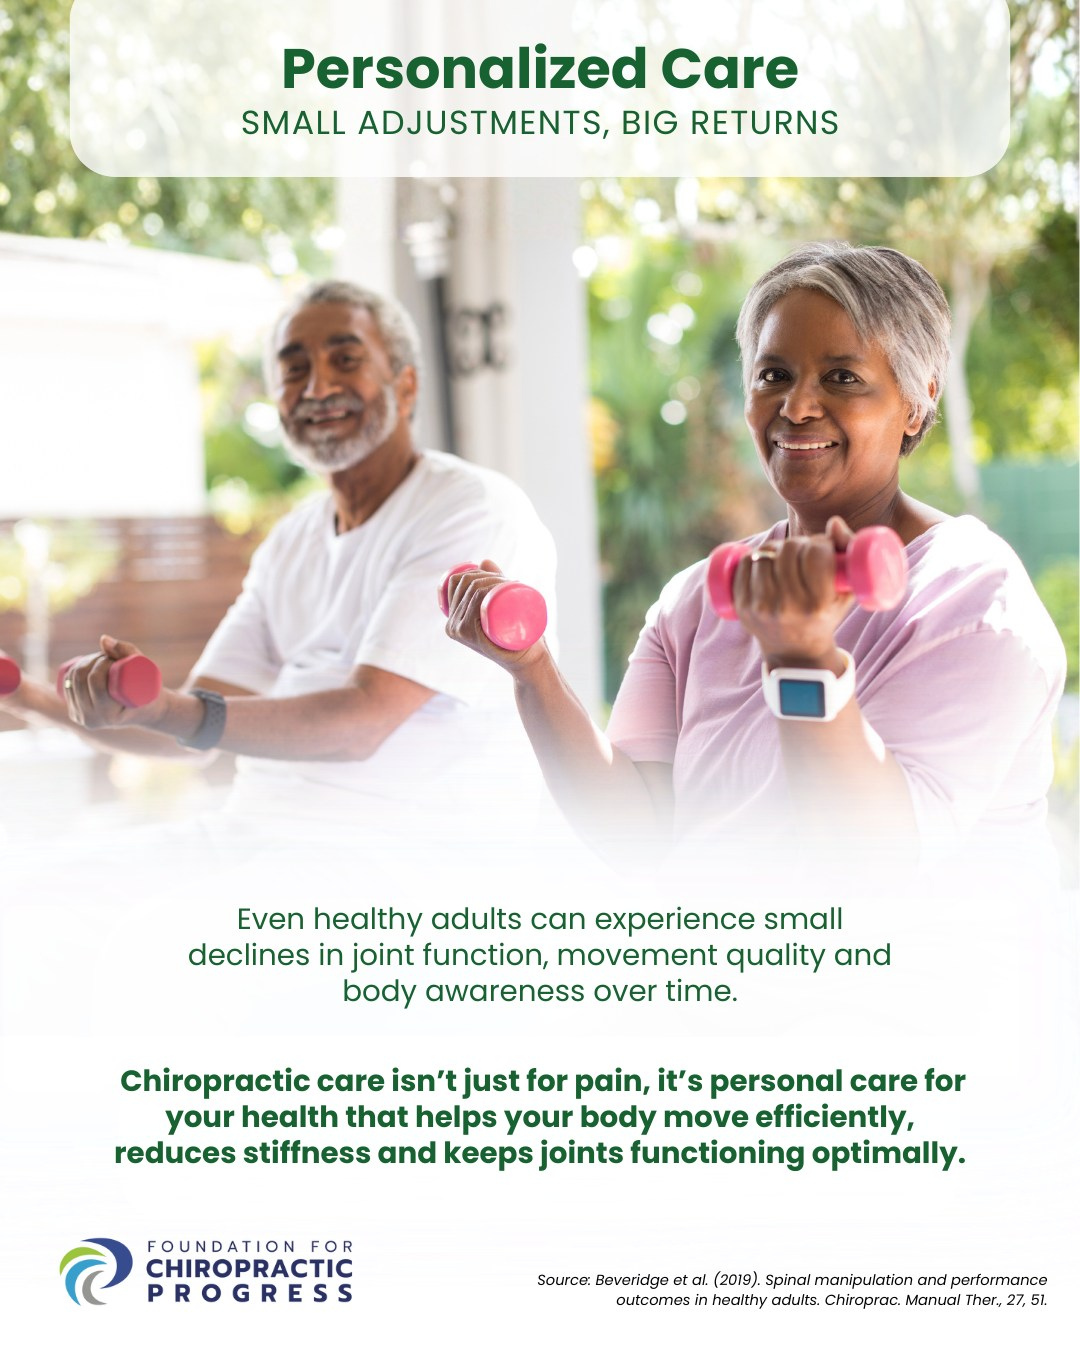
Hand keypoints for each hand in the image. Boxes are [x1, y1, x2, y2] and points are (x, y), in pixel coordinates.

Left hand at [61, 635, 163, 729]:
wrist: (146, 712)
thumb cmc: (150, 690)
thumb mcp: (146, 670)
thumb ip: (127, 651)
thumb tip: (103, 639)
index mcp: (108, 716)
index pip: (95, 682)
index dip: (101, 662)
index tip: (114, 658)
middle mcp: (91, 720)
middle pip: (80, 680)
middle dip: (92, 660)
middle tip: (109, 657)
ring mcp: (81, 718)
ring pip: (72, 680)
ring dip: (84, 663)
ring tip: (101, 661)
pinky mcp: (75, 713)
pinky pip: (68, 685)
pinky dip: (76, 670)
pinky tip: (88, 666)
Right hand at [443, 560, 548, 673]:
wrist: (527, 658)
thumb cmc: (515, 632)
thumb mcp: (500, 603)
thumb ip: (492, 581)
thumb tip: (484, 560)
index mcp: (453, 617)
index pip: (457, 580)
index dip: (477, 571)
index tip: (500, 577)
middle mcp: (451, 624)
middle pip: (466, 584)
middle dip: (489, 575)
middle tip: (511, 582)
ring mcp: (459, 630)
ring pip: (473, 591)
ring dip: (491, 580)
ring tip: (511, 585)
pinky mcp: (470, 636)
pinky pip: (472, 605)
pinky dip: (482, 592)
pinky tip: (492, 591)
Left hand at [732, 517, 854, 669]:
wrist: (795, 652)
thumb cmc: (826, 614)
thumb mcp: (847, 592)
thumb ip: (849, 552)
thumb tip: (834, 522)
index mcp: (818, 606)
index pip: (816, 554)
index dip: (821, 544)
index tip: (823, 549)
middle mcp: (788, 608)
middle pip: (789, 550)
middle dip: (799, 544)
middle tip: (803, 552)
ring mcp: (762, 608)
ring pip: (765, 554)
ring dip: (777, 548)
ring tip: (785, 557)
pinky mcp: (742, 606)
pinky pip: (745, 564)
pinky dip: (754, 555)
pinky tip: (765, 561)